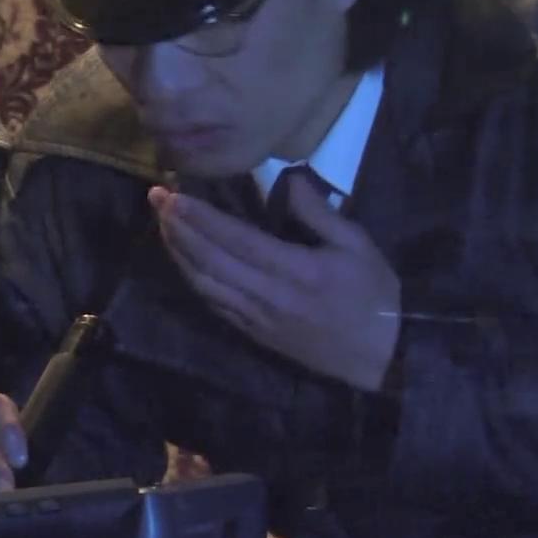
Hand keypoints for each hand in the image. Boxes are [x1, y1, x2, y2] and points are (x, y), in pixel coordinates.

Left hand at [148, 172, 402, 391]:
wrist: (382, 358)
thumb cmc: (374, 296)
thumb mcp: (358, 245)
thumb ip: (320, 213)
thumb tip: (289, 179)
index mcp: (295, 270)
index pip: (235, 239)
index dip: (200, 217)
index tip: (174, 194)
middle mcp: (267, 296)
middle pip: (210, 260)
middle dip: (179, 228)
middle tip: (156, 200)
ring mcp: (257, 318)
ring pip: (205, 284)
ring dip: (178, 253)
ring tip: (162, 224)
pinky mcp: (254, 334)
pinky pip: (214, 305)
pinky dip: (192, 280)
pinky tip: (182, 261)